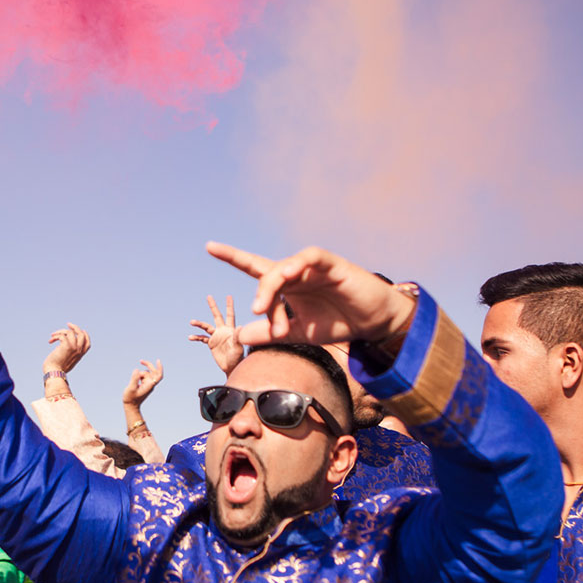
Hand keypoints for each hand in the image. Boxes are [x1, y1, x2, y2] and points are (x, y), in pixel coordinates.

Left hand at [44, 324, 90, 375]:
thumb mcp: (66, 361)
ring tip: (53, 335)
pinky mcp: (67, 346)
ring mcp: (74, 347)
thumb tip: (62, 346)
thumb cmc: (57, 369)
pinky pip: (62, 335)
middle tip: (68, 324)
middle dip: (75, 327)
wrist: (54, 372)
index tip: (80, 330)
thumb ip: (68, 354)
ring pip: (70, 332)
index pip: (88, 343)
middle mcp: (79, 350)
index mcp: (80, 355)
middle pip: (81, 334)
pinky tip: (50, 341)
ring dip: (60, 331)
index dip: (85, 335)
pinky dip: (55, 336)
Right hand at [123, 359, 163, 407]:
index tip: (158, 361)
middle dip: (148, 365)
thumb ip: (134, 379)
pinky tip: (135, 380)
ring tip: (133, 381)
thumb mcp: (131, 388)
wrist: (131, 406)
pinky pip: (144, 376)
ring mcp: (148, 384)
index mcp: (149, 385)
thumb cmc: (130, 398)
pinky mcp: (145, 385)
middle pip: (153, 372)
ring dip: (140, 373)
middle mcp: (150, 384)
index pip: (158, 376)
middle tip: (141, 361)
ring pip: (147, 374)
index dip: (160, 368)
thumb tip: (137, 370)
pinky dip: (140, 375)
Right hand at [188, 295, 245, 374]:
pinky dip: (196, 337)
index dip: (229, 306)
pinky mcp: (211, 343)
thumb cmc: (237, 357)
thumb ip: (238, 337)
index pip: (230, 315)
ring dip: (199, 324)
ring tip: (192, 322)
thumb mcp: (238, 347)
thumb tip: (241, 327)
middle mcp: (222, 331)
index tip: (229, 296)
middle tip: (209, 296)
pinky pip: (202, 338)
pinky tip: (191, 337)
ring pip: (206, 327)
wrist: (231, 366)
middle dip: (213, 306)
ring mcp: (216, 336)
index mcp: (230, 330)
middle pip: (217, 316)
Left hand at [205, 244, 415, 346]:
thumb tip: (238, 335)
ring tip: (264, 308)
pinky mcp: (331, 263)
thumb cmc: (337, 322)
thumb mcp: (298, 332)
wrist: (372, 323)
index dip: (233, 256)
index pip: (255, 267)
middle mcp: (296, 272)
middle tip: (262, 319)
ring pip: (284, 267)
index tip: (210, 246)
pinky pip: (310, 256)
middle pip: (267, 275)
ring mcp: (313, 266)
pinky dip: (296, 263)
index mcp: (287, 285)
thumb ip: (270, 333)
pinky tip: (287, 274)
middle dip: (260, 297)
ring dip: (270, 287)